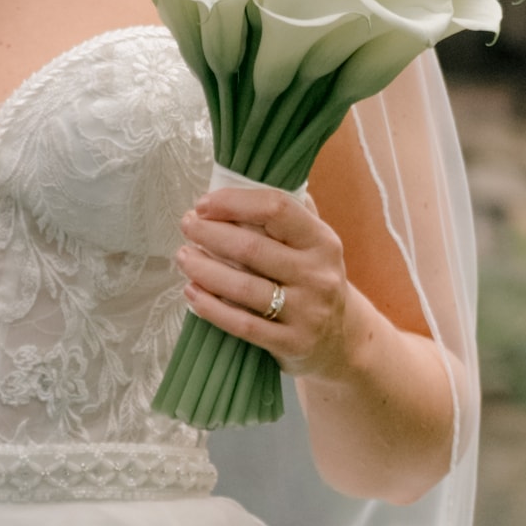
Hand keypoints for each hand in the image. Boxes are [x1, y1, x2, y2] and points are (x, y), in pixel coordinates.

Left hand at [178, 171, 357, 376]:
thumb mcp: (314, 244)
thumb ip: (286, 214)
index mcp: (322, 241)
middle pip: (252, 248)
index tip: (204, 204)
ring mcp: (306, 311)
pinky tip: (192, 293)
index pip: (277, 209)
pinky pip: (243, 325)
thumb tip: (235, 183)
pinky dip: (211, 308)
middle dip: (210, 233)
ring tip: (183, 256)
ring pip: (243, 287)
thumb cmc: (313, 279)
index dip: (234, 203)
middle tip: (186, 225)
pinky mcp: (291, 343)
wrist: (342, 339)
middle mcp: (317, 274)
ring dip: (204, 269)